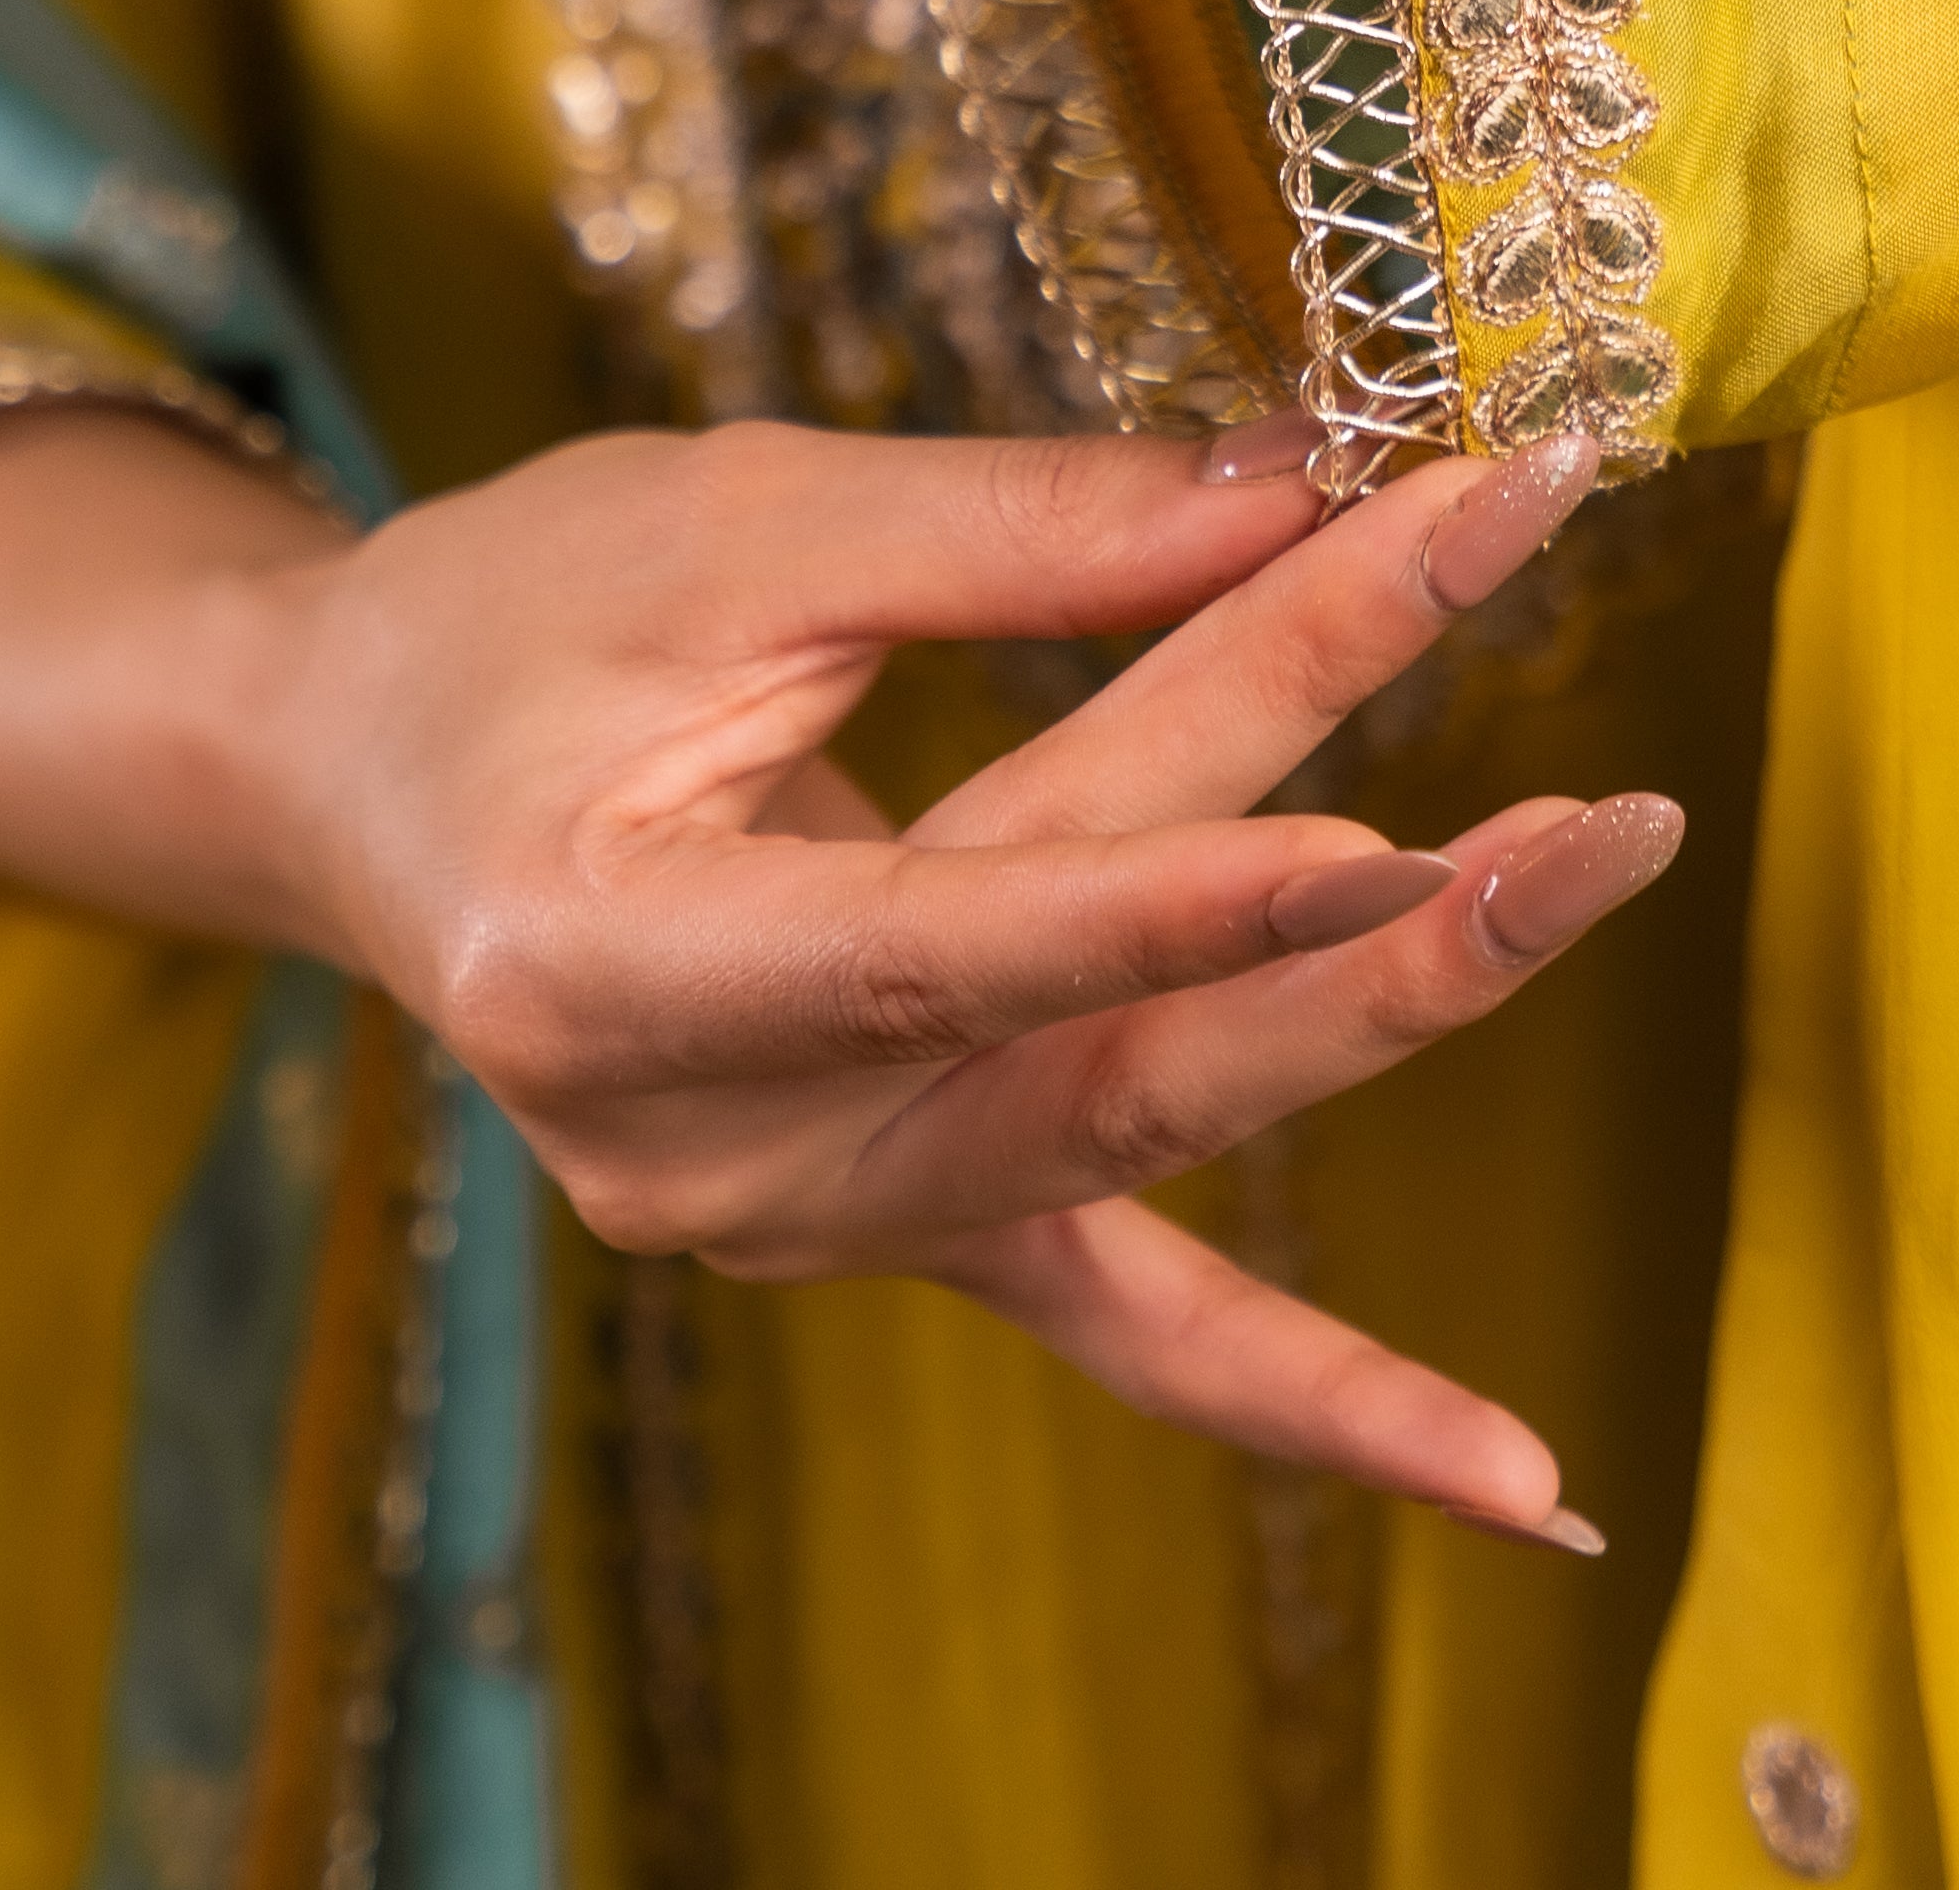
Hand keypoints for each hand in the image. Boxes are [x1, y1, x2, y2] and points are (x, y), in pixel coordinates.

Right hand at [0, 399, 1675, 1534]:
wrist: (355, 776)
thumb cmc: (511, 621)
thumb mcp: (732, 522)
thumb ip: (1018, 527)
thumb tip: (1302, 475)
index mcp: (603, 971)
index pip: (950, 946)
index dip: (1177, 894)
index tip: (1398, 821)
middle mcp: (710, 1157)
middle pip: (1100, 1040)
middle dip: (1368, 925)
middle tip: (1604, 813)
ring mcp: (813, 1224)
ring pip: (1151, 1133)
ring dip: (1389, 1023)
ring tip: (1603, 898)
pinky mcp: (903, 1222)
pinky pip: (1132, 1330)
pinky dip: (1328, 1398)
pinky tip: (1527, 1483)